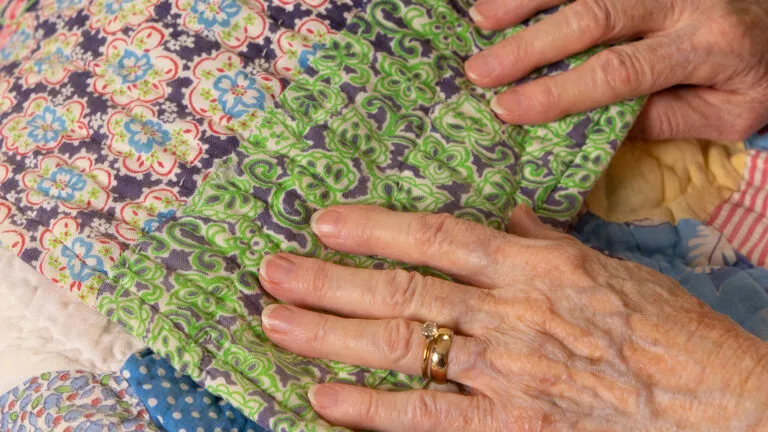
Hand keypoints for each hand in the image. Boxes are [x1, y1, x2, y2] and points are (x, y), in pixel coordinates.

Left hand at [258, 205, 767, 430]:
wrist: (718, 407)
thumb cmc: (667, 335)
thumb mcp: (608, 269)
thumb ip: (545, 242)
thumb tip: (501, 218)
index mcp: (536, 268)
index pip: (437, 237)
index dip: (375, 228)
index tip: (324, 221)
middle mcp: (511, 316)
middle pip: (402, 292)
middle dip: (328, 281)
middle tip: (272, 271)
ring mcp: (506, 375)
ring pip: (402, 349)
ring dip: (330, 335)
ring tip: (274, 322)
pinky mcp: (510, 429)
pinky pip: (427, 419)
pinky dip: (370, 409)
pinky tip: (322, 397)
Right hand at [464, 0, 767, 140]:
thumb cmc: (758, 72)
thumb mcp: (729, 113)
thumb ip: (666, 118)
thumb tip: (596, 124)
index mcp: (706, 47)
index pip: (620, 72)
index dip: (559, 92)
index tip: (507, 110)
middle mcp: (683, 0)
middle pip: (594, 17)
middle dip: (530, 45)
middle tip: (478, 70)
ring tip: (479, 19)